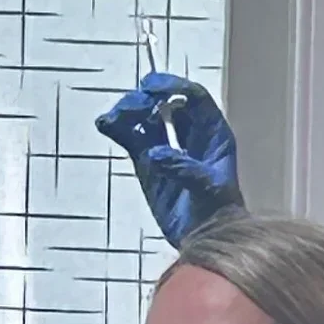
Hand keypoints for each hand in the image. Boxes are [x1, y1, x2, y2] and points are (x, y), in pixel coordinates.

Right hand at [95, 72, 243, 246]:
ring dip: (129, 111)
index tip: (151, 87)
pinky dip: (117, 128)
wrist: (206, 237)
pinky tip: (105, 124)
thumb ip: (183, 169)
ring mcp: (166, 146)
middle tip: (134, 107)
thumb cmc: (218, 212)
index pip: (193, 97)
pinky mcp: (147, 161)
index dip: (173, 86)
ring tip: (114, 118)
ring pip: (145, 117)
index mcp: (211, 133)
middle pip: (165, 102)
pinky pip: (131, 137)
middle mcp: (189, 133)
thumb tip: (155, 155)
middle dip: (147, 99)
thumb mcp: (208, 189)